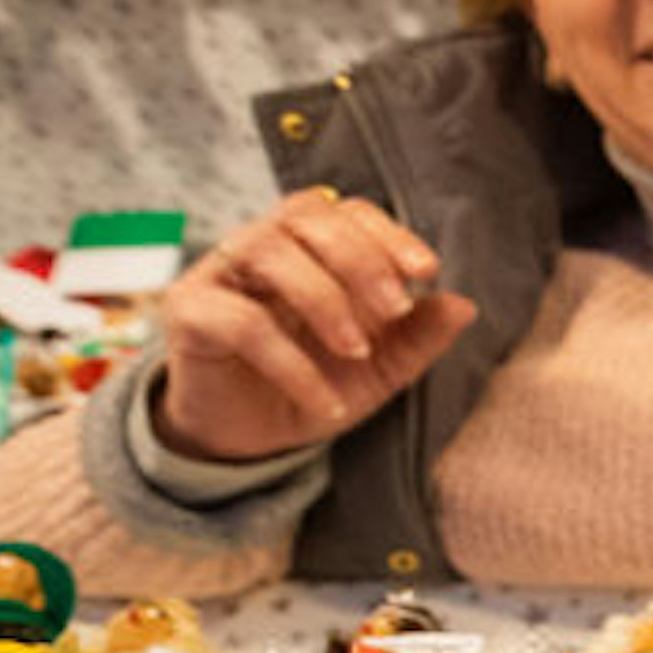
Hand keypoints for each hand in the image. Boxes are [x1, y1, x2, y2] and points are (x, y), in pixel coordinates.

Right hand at [155, 188, 476, 465]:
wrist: (248, 441)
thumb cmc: (312, 387)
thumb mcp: (380, 368)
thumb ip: (418, 335)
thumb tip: (465, 304)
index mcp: (307, 247)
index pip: (344, 210)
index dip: (386, 232)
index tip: (427, 270)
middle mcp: (259, 247)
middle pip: (304, 213)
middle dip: (358, 257)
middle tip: (393, 309)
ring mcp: (218, 273)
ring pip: (267, 250)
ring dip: (323, 299)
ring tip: (356, 351)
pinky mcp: (188, 313)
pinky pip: (241, 322)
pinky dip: (293, 364)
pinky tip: (326, 401)